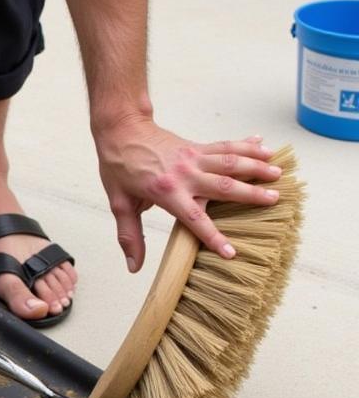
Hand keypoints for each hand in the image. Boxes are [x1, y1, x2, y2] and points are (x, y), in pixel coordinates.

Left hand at [94, 116, 281, 271]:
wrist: (121, 131)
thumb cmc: (119, 167)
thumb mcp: (119, 204)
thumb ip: (129, 236)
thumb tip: (134, 266)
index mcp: (167, 192)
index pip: (195, 219)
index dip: (213, 237)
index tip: (230, 252)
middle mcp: (185, 174)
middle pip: (223, 186)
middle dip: (250, 194)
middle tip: (274, 200)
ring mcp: (193, 157)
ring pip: (231, 161)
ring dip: (256, 166)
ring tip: (278, 173)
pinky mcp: (196, 146)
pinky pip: (225, 145)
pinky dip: (245, 145)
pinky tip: (263, 146)